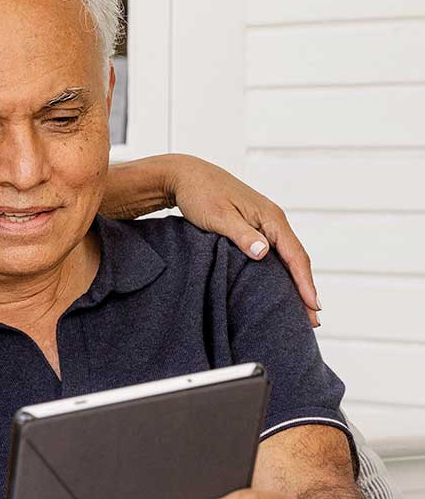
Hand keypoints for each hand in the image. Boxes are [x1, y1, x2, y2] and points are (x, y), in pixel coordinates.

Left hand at [164, 154, 320, 326]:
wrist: (185, 176)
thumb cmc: (200, 194)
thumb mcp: (219, 216)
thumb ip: (241, 235)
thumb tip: (264, 253)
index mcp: (270, 218)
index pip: (295, 255)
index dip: (305, 283)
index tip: (313, 307)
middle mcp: (272, 220)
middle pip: (295, 259)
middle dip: (304, 289)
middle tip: (312, 322)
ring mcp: (264, 223)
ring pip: (286, 257)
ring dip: (293, 283)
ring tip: (300, 311)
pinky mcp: (253, 226)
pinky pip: (274, 253)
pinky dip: (280, 272)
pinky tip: (277, 287)